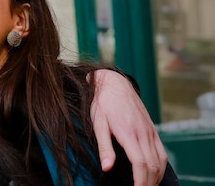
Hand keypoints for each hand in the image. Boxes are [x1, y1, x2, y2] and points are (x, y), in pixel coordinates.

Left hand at [90, 69, 167, 185]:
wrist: (114, 83)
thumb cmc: (103, 103)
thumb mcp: (98, 123)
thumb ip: (104, 147)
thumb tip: (107, 167)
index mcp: (129, 133)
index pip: (141, 164)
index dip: (140, 182)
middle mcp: (143, 133)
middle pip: (152, 166)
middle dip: (148, 183)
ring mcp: (150, 131)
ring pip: (160, 161)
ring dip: (155, 177)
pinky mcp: (152, 130)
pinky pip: (161, 152)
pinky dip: (161, 166)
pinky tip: (154, 173)